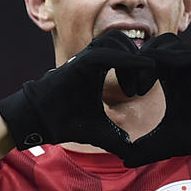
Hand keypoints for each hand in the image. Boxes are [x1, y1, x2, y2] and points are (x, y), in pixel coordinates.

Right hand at [0, 30, 154, 153]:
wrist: (40, 122)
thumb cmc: (66, 122)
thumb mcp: (100, 132)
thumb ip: (117, 137)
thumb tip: (132, 150)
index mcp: (99, 68)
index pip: (128, 56)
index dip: (143, 68)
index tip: (150, 88)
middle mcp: (94, 58)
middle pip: (128, 44)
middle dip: (142, 61)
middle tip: (147, 86)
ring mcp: (87, 56)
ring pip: (120, 40)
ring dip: (136, 58)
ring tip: (142, 84)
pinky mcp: (82, 61)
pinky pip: (110, 52)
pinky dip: (128, 57)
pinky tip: (143, 67)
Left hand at [123, 33, 190, 166]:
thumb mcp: (168, 142)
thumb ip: (146, 149)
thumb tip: (125, 161)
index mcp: (169, 76)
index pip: (142, 60)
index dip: (128, 71)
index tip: (123, 93)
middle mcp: (179, 65)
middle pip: (149, 46)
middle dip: (134, 63)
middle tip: (127, 89)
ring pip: (165, 43)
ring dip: (147, 60)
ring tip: (139, 88)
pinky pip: (183, 52)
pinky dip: (166, 59)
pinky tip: (153, 81)